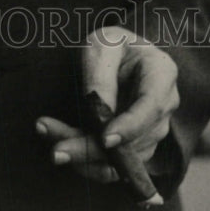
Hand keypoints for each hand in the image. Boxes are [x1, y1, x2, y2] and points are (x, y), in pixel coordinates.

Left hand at [35, 26, 178, 184]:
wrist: (115, 56)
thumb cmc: (110, 45)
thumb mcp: (102, 45)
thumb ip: (101, 76)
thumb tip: (98, 115)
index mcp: (162, 73)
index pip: (151, 107)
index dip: (130, 127)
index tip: (104, 138)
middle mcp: (163, 107)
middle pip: (134, 141)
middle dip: (93, 149)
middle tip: (57, 150)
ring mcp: (151, 130)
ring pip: (120, 159)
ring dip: (82, 155)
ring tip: (45, 133)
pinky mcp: (134, 147)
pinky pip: (112, 165)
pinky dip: (84, 161)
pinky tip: (58, 144)